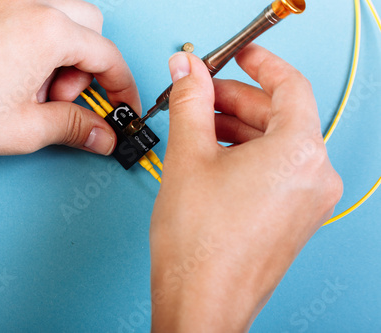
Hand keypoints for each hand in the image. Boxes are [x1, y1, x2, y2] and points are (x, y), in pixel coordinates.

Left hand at [0, 0, 139, 157]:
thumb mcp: (26, 129)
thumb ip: (76, 128)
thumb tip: (102, 135)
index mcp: (46, 31)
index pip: (107, 55)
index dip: (122, 86)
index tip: (123, 104)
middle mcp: (27, 5)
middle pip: (89, 27)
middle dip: (88, 66)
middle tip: (64, 98)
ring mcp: (2, 0)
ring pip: (61, 17)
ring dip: (62, 54)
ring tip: (31, 90)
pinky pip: (29, 16)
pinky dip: (35, 43)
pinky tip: (12, 75)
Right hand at [149, 45, 342, 331]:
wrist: (200, 301)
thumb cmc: (199, 245)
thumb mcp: (188, 156)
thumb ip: (191, 102)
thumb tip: (189, 72)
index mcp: (299, 153)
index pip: (290, 86)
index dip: (260, 64)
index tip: (240, 57)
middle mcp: (316, 176)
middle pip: (280, 116)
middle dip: (236, 101)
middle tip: (201, 95)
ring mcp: (309, 201)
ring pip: (276, 144)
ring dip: (238, 128)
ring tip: (200, 126)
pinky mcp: (295, 218)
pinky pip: (276, 170)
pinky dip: (247, 155)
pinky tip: (214, 156)